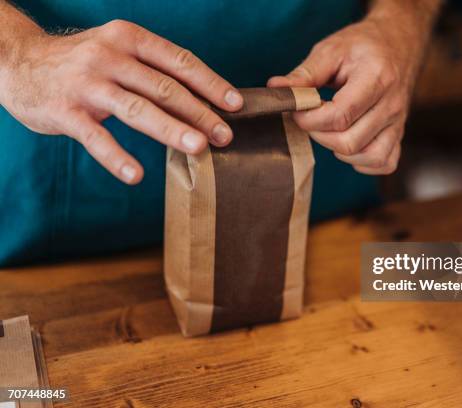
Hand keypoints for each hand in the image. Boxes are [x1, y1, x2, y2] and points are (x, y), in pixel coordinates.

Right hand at [0, 20, 242, 183]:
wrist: (18, 61)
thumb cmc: (83, 63)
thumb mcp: (118, 51)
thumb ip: (153, 71)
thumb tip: (203, 100)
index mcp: (129, 38)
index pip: (179, 62)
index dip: (211, 84)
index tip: (236, 105)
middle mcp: (109, 56)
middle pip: (165, 88)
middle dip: (200, 114)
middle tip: (226, 137)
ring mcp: (86, 84)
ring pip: (137, 109)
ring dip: (171, 130)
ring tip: (199, 149)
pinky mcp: (65, 111)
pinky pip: (96, 138)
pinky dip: (117, 158)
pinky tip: (137, 175)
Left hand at [268, 15, 423, 174]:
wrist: (398, 42)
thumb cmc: (362, 46)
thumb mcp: (331, 50)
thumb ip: (304, 74)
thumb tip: (275, 89)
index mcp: (376, 78)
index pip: (340, 116)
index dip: (310, 119)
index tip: (296, 110)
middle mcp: (392, 104)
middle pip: (350, 142)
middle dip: (320, 135)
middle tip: (310, 118)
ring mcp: (398, 122)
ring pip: (369, 157)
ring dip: (339, 150)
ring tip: (329, 130)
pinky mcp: (399, 133)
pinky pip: (384, 162)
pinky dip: (363, 162)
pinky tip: (349, 144)